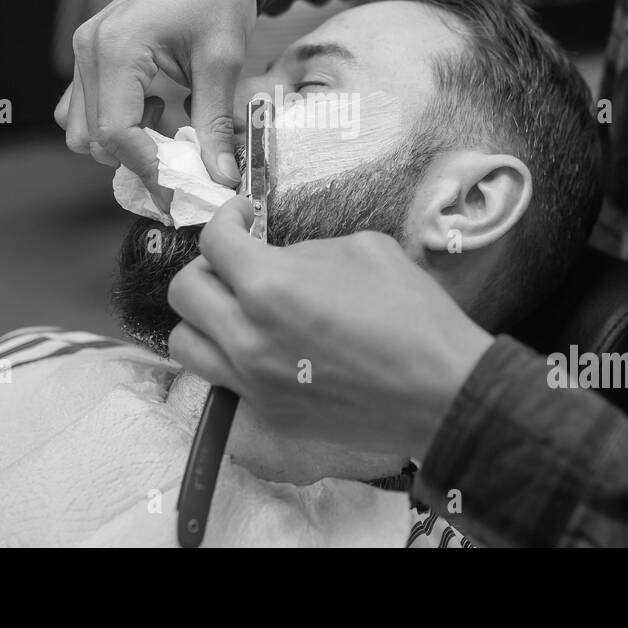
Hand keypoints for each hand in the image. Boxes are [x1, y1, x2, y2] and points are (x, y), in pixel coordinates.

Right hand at [54, 0, 257, 193]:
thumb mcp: (223, 60)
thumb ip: (215, 122)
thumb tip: (221, 178)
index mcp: (117, 48)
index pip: (115, 133)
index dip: (148, 170)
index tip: (181, 192)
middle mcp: (89, 50)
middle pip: (91, 139)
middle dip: (137, 159)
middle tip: (185, 154)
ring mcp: (84, 51)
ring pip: (80, 127)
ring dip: (123, 141)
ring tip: (169, 118)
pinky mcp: (90, 53)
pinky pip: (85, 106)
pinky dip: (115, 121)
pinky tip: (155, 103)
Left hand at [167, 198, 494, 459]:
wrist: (442, 390)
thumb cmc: (411, 312)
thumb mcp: (362, 249)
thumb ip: (305, 250)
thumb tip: (279, 259)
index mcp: (269, 286)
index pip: (214, 241)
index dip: (226, 217)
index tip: (243, 215)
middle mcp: (246, 336)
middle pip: (184, 292)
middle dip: (207, 265)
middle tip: (237, 261)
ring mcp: (252, 381)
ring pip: (186, 344)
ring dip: (203, 317)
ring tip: (235, 308)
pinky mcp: (266, 413)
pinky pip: (221, 379)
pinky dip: (228, 357)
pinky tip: (261, 346)